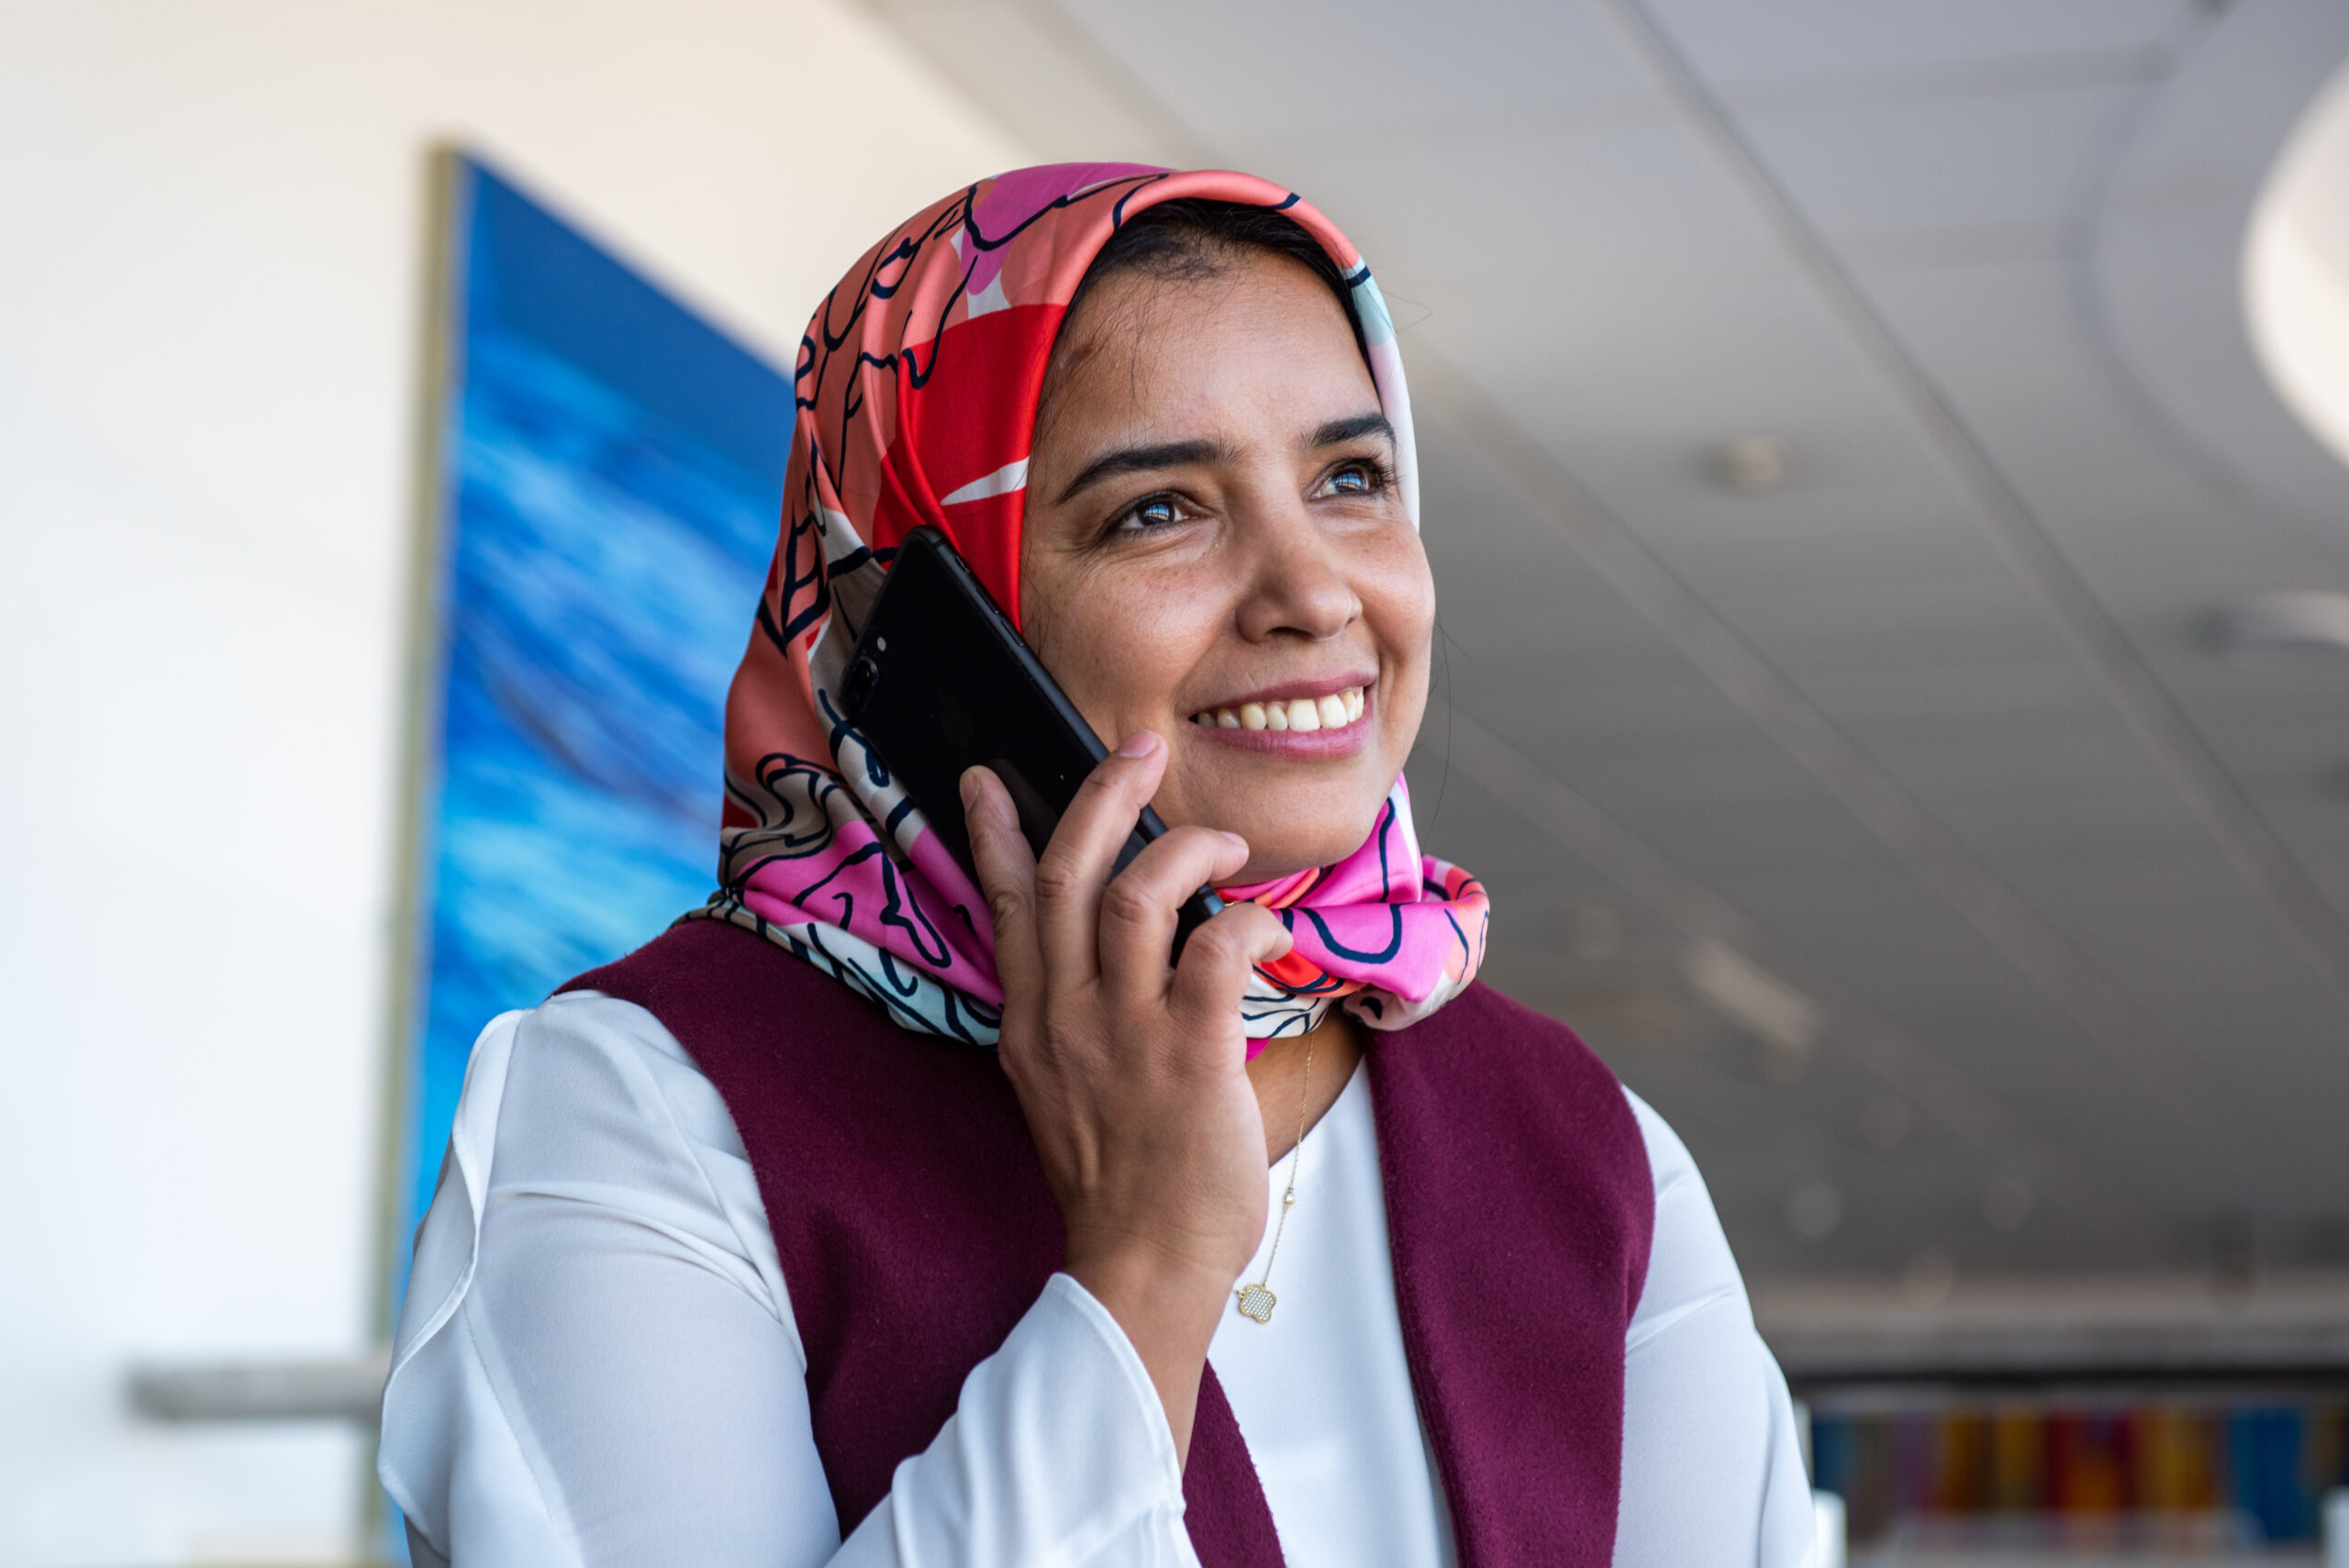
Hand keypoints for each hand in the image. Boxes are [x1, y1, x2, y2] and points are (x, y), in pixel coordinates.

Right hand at [962, 730, 1291, 1463]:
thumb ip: (1077, 1020)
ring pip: (1135, 896)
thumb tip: (1116, 956)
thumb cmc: (1125, 1183)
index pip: (1006, 905)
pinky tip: (1271, 927)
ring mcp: (1123, 1035)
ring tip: (1226, 845)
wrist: (1143, 1267)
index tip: (988, 777)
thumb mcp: (1067, 1090)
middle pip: (1066, 874)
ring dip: (1185, 848)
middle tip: (1137, 749)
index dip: (996, 834)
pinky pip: (1213, 950)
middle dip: (1102, 797)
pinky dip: (1246, 921)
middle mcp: (1065, 1017)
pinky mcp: (1188, 1057)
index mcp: (1032, 1023)